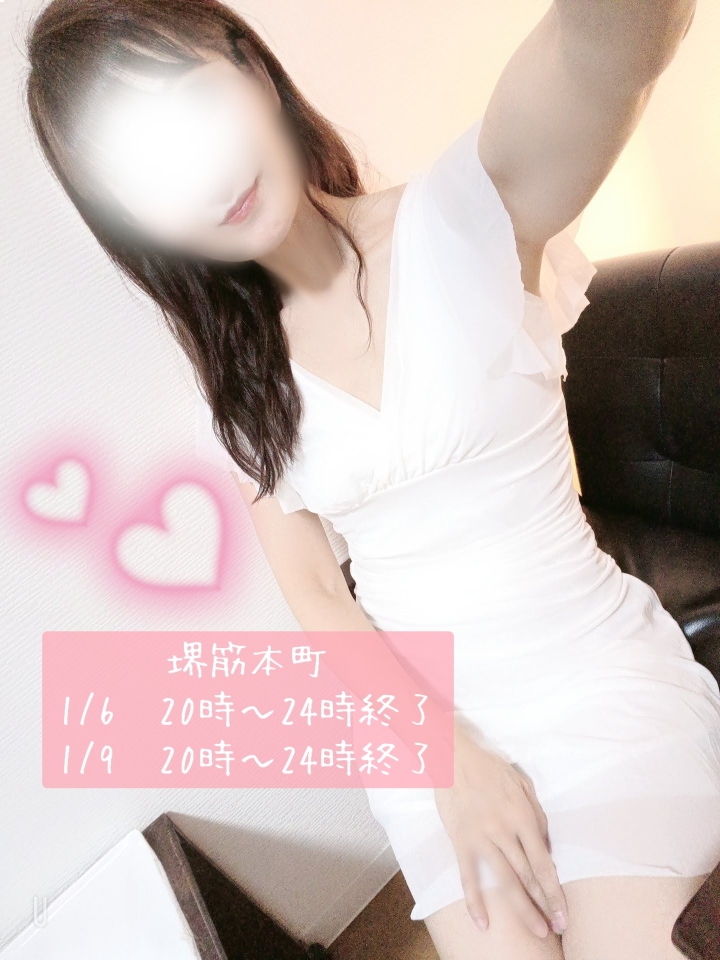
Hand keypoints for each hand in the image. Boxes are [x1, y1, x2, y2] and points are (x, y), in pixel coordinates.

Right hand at [433, 722, 567, 937]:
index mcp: (522, 817)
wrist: (453, 757)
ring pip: (504, 881)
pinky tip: (483, 923)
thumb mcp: (522, 784)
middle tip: (557, 929)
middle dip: (544, 906)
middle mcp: (504, 831)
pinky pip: (468, 877)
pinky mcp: (460, 841)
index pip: (543, 863)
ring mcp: (481, 838)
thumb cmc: (490, 768)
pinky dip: (475, 902)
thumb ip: (537, 815)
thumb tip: (547, 846)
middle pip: (527, 876)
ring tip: (536, 931)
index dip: (555, 892)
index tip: (565, 913)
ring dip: (522, 909)